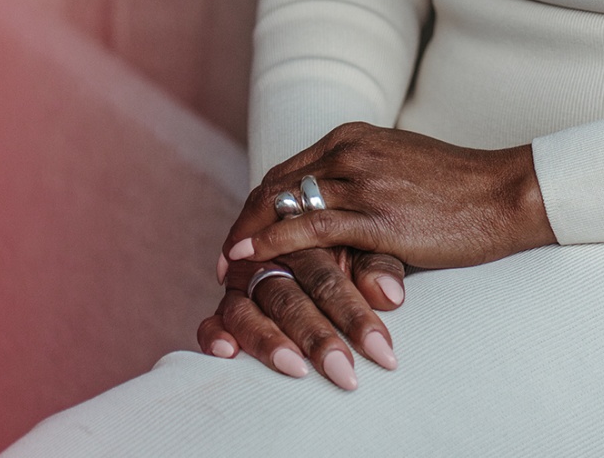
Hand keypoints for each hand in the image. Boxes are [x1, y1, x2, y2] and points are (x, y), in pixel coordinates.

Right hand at [199, 240, 406, 388]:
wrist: (314, 230)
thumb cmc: (352, 244)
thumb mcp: (369, 247)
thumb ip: (378, 266)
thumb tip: (391, 295)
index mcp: (307, 237)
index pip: (327, 278)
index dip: (354, 315)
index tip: (380, 350)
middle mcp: (271, 258)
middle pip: (290, 296)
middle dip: (318, 337)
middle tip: (344, 373)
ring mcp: (244, 282)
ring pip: (251, 310)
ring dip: (270, 342)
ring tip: (294, 368)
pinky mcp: (227, 305)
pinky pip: (212, 320)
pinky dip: (215, 335)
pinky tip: (227, 354)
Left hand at [222, 122, 554, 280]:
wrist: (503, 194)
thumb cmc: (457, 191)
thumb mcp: (398, 172)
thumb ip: (360, 185)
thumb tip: (329, 221)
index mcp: (354, 137)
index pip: (286, 171)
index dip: (256, 206)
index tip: (239, 234)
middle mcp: (351, 150)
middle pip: (275, 186)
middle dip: (243, 222)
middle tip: (223, 259)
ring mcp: (363, 180)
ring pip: (285, 205)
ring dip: (248, 237)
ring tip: (226, 268)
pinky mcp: (377, 215)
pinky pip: (310, 229)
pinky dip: (270, 243)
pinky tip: (249, 260)